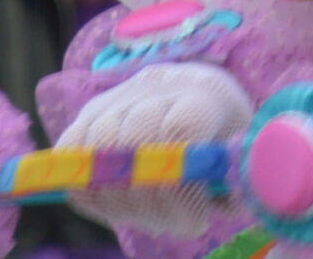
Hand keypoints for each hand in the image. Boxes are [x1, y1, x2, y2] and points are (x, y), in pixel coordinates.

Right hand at [55, 62, 252, 235]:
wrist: (197, 91)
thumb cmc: (223, 135)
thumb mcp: (242, 156)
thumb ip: (234, 181)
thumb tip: (213, 204)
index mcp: (202, 94)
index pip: (179, 131)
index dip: (182, 187)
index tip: (196, 220)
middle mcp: (155, 89)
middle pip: (133, 144)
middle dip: (151, 202)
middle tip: (172, 222)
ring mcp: (117, 98)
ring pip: (98, 152)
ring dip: (120, 201)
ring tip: (147, 216)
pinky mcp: (89, 111)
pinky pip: (70, 154)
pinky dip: (87, 189)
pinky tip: (116, 204)